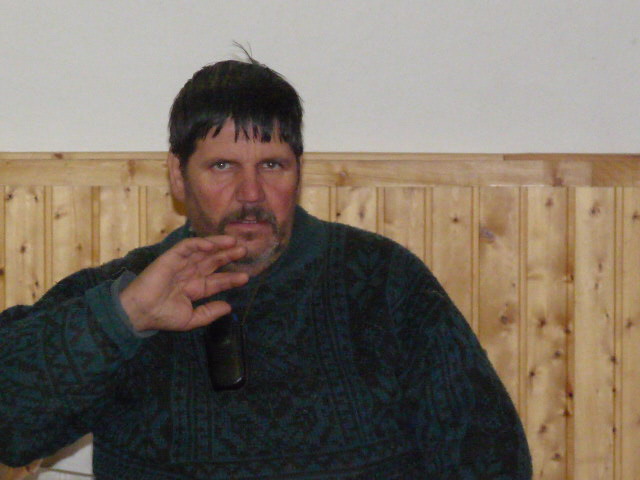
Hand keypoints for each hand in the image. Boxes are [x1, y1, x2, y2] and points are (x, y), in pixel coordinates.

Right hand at [119, 236, 248, 331]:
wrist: (141, 312)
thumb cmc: (162, 316)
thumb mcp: (191, 319)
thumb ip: (209, 313)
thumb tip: (228, 307)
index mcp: (194, 287)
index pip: (216, 280)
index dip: (231, 278)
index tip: (246, 277)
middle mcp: (190, 273)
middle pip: (213, 261)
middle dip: (228, 256)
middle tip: (245, 251)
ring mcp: (181, 264)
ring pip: (203, 251)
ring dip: (218, 245)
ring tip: (234, 243)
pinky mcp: (171, 257)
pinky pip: (187, 246)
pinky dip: (199, 243)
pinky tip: (212, 245)